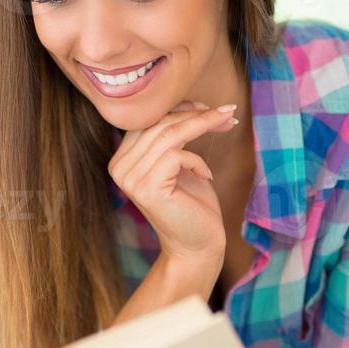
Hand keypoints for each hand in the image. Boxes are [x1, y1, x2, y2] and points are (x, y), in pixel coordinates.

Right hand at [108, 100, 235, 271]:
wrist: (198, 246)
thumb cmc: (193, 204)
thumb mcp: (181, 162)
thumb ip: (175, 135)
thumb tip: (191, 101)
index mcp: (123, 158)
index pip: (150, 119)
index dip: (182, 108)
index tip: (212, 108)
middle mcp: (119, 167)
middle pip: (159, 122)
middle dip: (198, 113)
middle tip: (229, 113)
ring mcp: (129, 179)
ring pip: (169, 134)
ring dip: (204, 125)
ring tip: (228, 125)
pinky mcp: (147, 188)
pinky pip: (175, 155)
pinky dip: (196, 160)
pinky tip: (206, 175)